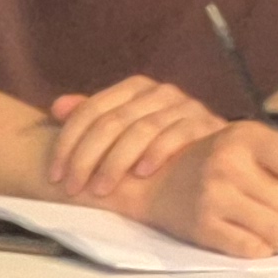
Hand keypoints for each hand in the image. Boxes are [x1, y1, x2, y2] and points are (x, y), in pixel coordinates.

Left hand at [44, 75, 227, 200]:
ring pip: (141, 129)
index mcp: (135, 87)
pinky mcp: (206, 124)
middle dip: (87, 157)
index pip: (92, 109)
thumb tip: (57, 108)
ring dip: (117, 161)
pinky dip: (158, 153)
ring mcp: (184, 106)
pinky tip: (142, 174)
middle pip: (112, 121)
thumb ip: (92, 118)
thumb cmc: (162, 144)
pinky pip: (178, 135)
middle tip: (73, 188)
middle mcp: (159, 91)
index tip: (55, 174)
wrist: (222, 152)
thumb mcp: (126, 129)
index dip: (69, 141)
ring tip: (101, 189)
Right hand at [135, 116, 277, 257]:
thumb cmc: (213, 162)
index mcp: (243, 136)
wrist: (157, 183)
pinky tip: (255, 239)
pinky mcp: (204, 228)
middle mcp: (228, 163)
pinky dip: (262, 249)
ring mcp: (215, 197)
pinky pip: (254, 250)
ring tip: (275, 230)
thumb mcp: (247, 145)